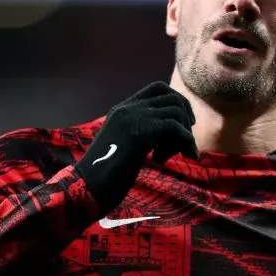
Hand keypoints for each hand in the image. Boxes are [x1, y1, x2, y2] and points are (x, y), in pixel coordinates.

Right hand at [76, 81, 198, 214]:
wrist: (88, 187)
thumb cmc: (105, 175)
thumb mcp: (124, 146)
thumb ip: (141, 134)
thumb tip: (169, 135)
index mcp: (122, 109)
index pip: (157, 88)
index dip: (177, 101)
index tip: (185, 122)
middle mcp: (128, 109)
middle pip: (172, 98)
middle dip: (186, 118)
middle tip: (186, 139)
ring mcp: (133, 119)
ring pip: (176, 112)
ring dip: (185, 134)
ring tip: (176, 155)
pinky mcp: (140, 133)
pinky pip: (176, 128)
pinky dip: (188, 142)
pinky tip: (187, 157)